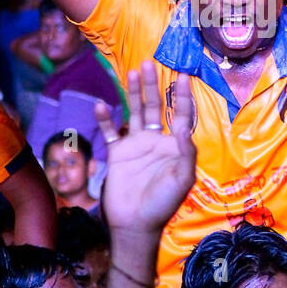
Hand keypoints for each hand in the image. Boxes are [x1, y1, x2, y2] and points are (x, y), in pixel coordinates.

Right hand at [95, 63, 196, 231]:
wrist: (135, 223)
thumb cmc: (162, 204)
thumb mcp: (181, 180)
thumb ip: (185, 154)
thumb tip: (184, 129)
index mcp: (174, 146)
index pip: (180, 115)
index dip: (182, 96)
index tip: (183, 75)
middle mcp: (155, 141)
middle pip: (155, 107)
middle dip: (153, 86)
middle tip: (149, 64)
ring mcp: (135, 145)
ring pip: (134, 112)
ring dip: (133, 93)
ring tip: (132, 72)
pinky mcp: (117, 153)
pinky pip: (110, 131)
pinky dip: (105, 119)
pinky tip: (101, 105)